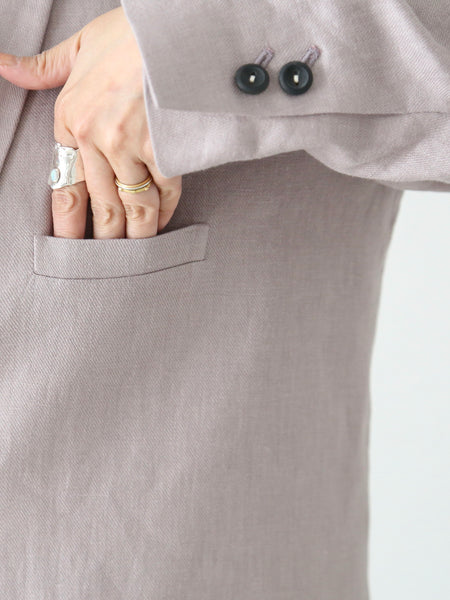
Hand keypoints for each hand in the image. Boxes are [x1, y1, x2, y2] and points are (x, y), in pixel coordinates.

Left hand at [0, 7, 181, 238]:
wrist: (178, 27)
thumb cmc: (131, 36)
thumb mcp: (80, 46)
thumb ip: (43, 67)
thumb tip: (2, 65)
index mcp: (71, 118)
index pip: (65, 185)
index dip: (67, 222)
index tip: (68, 246)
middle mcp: (98, 137)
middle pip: (99, 204)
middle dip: (102, 239)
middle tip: (105, 264)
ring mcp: (133, 145)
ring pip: (132, 206)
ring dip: (134, 235)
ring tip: (134, 255)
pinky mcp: (167, 149)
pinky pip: (164, 191)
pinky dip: (164, 211)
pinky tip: (161, 223)